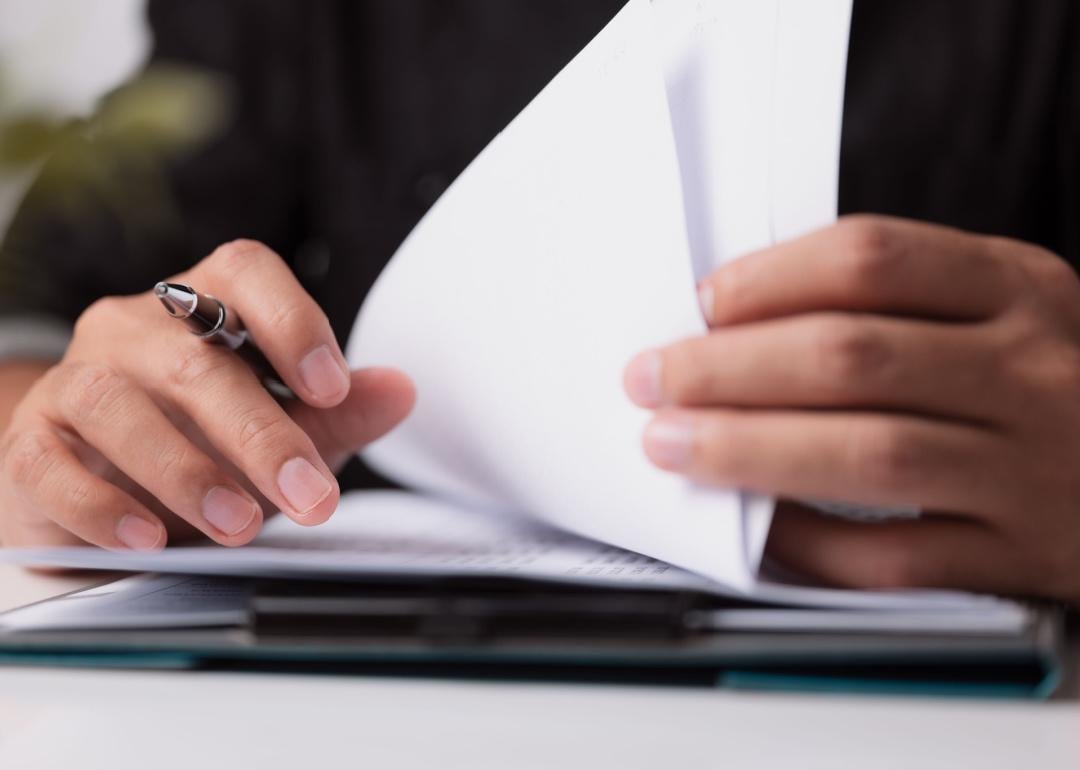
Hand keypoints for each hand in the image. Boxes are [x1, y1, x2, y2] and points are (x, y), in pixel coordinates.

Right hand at [0, 240, 414, 550]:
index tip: (332, 386)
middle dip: (261, 434)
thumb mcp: (285, 431)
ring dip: (185, 470)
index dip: (293, 320)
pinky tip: (149, 539)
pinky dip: (102, 504)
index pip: (246, 272)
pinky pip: (50, 461)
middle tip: (310, 495)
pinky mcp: (32, 439)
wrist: (103, 483)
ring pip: (117, 402)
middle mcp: (136, 328)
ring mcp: (78, 378)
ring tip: (238, 524)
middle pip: (195, 359)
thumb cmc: (205, 445)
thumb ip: (338, 413)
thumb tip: (400, 390)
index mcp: (205, 305)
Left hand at [624, 215, 1079, 601]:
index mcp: (1019, 289)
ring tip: (672, 444)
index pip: (873, 258)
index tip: (702, 303)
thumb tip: (741, 323)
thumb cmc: (1056, 381)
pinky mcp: (1022, 556)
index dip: (770, 278)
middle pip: (850, 357)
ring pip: (867, 455)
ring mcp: (1030, 469)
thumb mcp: (1005, 309)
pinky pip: (898, 556)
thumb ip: (902, 303)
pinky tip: (758, 528)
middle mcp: (1029, 372)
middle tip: (653, 377)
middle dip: (729, 369)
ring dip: (750, 449)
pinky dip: (815, 542)